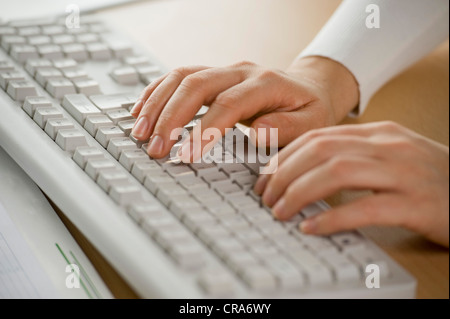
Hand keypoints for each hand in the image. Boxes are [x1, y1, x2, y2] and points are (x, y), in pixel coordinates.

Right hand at [130, 57, 358, 160]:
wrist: (309, 88)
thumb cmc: (310, 110)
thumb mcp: (312, 123)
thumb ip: (288, 128)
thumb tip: (258, 132)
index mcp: (266, 83)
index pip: (228, 105)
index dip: (204, 130)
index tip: (185, 156)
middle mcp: (240, 71)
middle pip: (196, 84)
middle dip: (171, 116)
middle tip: (155, 148)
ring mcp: (224, 71)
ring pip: (182, 77)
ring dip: (157, 103)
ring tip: (139, 132)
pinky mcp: (213, 76)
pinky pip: (178, 78)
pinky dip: (157, 93)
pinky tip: (141, 111)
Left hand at [254, 121, 449, 246]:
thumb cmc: (430, 180)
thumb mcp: (390, 158)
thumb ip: (352, 158)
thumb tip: (305, 173)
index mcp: (379, 133)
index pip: (318, 137)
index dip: (285, 158)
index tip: (266, 178)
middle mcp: (389, 146)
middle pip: (321, 151)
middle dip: (284, 175)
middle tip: (266, 198)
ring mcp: (404, 172)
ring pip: (337, 172)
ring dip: (299, 193)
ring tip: (280, 212)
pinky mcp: (416, 203)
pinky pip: (365, 207)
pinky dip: (332, 218)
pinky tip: (311, 228)